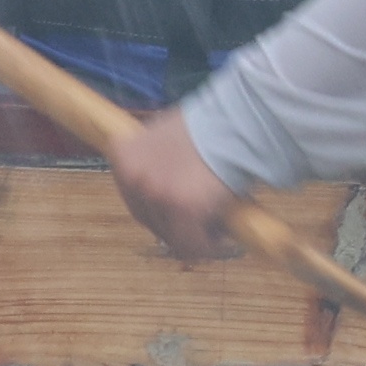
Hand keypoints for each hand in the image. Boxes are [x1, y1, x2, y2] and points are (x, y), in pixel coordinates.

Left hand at [107, 103, 247, 260]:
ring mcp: (156, 194)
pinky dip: (206, 246)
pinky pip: (191, 244)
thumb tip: (172, 183)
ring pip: (168, 234)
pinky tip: (221, 241)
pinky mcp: (183, 209)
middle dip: (172, 222)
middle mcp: (133, 176)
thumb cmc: (216, 122)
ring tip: (214, 230)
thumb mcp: (173, 134)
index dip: (156, 202)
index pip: (132, 192)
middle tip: (198, 223)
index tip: (174, 208)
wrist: (241, 119)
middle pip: (147, 216)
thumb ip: (163, 158)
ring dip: (190, 234)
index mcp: (124, 153)